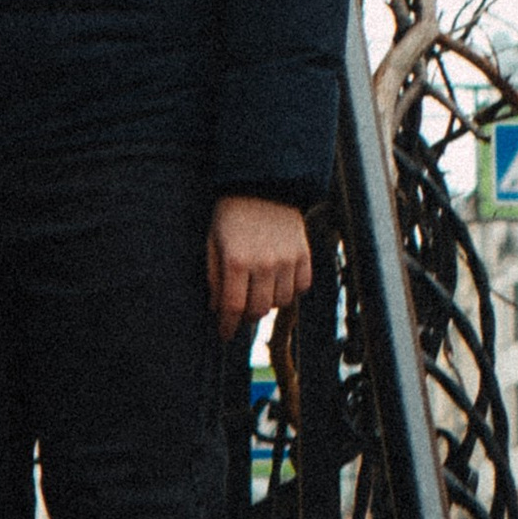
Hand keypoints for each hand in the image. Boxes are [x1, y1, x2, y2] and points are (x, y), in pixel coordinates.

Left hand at [207, 194, 310, 345]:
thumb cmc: (231, 214)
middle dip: (246, 315)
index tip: (224, 335)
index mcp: (236, 261)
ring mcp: (287, 260)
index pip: (233, 307)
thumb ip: (214, 277)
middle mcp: (264, 263)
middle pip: (258, 310)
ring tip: (260, 290)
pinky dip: (291, 289)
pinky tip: (279, 279)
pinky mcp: (304, 254)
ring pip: (281, 302)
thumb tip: (217, 309)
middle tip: (240, 308)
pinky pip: (302, 287)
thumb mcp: (213, 242)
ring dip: (269, 302)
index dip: (227, 326)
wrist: (263, 183)